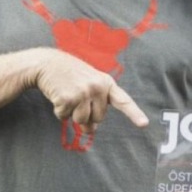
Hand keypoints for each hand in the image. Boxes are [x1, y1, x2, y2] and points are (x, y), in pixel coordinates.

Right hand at [33, 51, 148, 133]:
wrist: (48, 63)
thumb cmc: (70, 75)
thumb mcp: (89, 84)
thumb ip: (96, 104)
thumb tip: (92, 129)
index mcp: (106, 83)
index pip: (123, 100)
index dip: (134, 113)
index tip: (144, 124)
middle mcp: (98, 87)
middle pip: (98, 118)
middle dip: (86, 114)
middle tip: (77, 98)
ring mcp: (83, 92)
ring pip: (82, 120)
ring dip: (71, 114)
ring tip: (67, 95)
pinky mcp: (68, 98)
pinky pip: (65, 117)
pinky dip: (59, 111)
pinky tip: (58, 95)